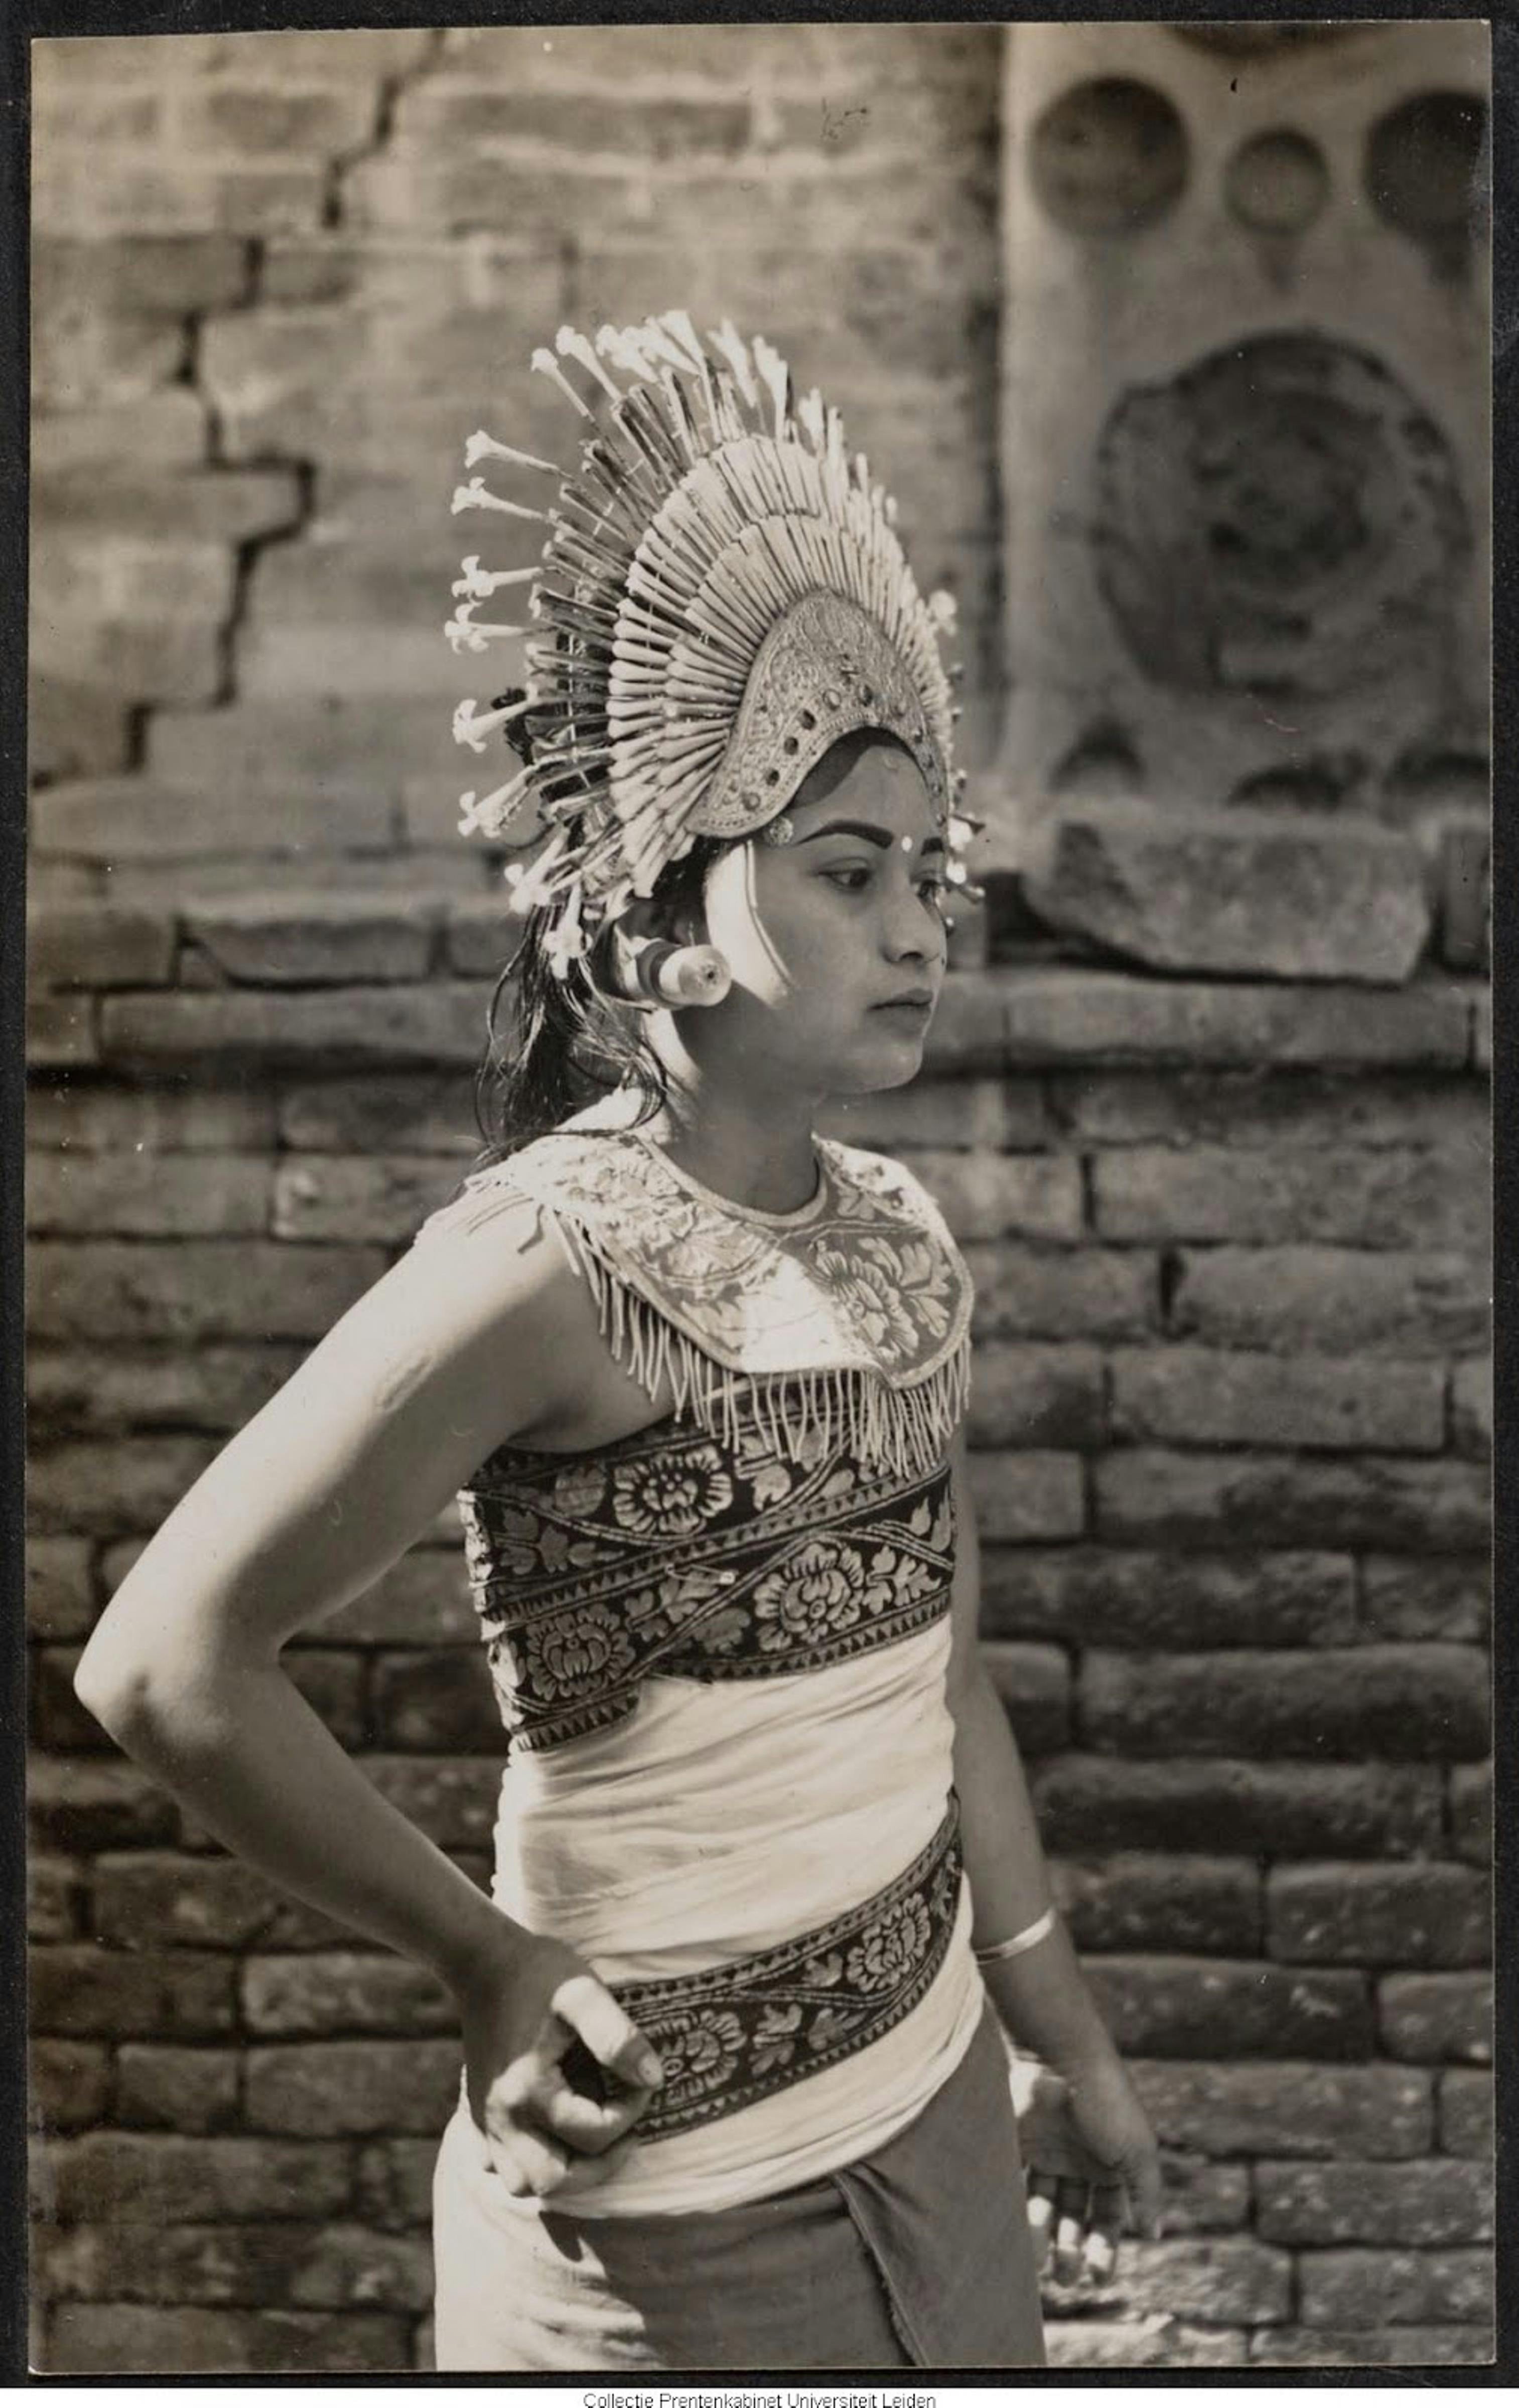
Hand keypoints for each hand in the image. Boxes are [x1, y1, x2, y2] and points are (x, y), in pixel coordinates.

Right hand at [455, 1927, 663, 2198]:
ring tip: (590, 2138)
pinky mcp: (477, 2113)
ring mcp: (485, 2119)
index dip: (631, 2112)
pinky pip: (496, 2165)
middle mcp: (501, 2117)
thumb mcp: (584, 1991)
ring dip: (562, 2172)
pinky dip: (525, 2162)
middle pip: (553, 2182)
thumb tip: (653, 2078)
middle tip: (624, 2132)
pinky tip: (548, 2133)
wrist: (483, 1960)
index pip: (593, 2134)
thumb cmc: (538, 1972)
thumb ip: (618, 2036)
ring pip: (521, 2183)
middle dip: (597, 2166)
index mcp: (528, 2091)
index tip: (645, 2081)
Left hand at [1008, 2046, 1161, 2288]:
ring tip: (1038, 2261)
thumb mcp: (1137, 2150)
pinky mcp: (1019, 2142)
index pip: (1109, 2217)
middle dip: (1071, 2249)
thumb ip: (1147, 2193)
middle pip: (1075, 2216)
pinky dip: (1015, 2211)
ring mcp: (1048, 2152)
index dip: (1104, 2249)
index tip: (1097, 2279)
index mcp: (1112, 2164)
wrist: (1060, 2057)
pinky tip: (1015, 2235)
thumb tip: (1154, 2235)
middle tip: (1064, 2277)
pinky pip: (1016, 2184)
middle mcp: (1079, 2161)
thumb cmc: (1107, 2102)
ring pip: (1045, 2206)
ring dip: (1042, 2237)